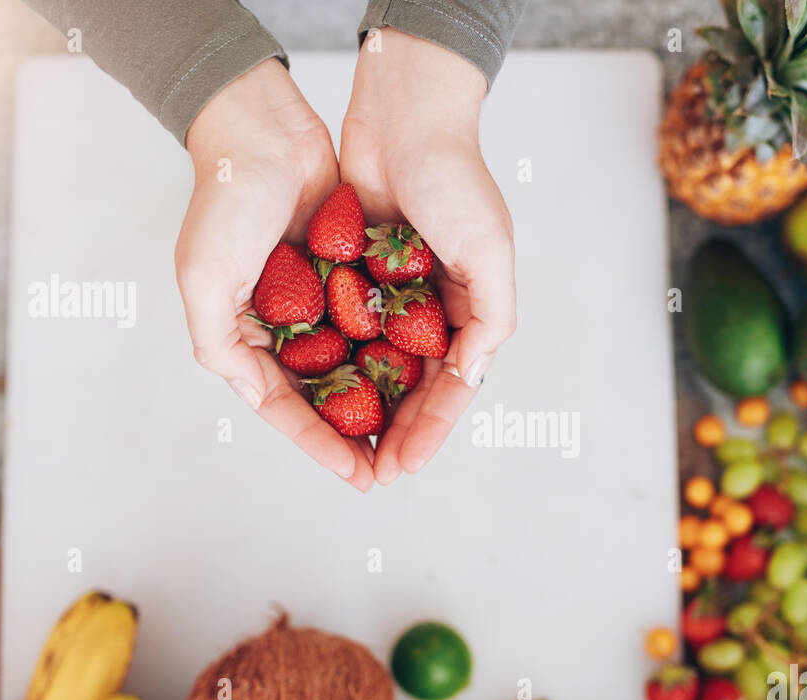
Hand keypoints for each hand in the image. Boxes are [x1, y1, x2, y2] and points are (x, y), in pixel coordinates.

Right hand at [176, 59, 374, 490]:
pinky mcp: (352, 273)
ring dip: (386, 403)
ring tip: (416, 437)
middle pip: (329, 398)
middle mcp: (285, 326)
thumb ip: (219, 344)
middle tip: (393, 471)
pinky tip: (429, 378)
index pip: (288, 408)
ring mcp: (321, 301)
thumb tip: (249, 395)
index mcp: (246, 336)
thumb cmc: (227, 201)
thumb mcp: (204, 278)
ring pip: (360, 366)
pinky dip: (400, 351)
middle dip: (360, 437)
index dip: (322, 446)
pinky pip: (382, 324)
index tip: (359, 476)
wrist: (266, 129)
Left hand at [341, 29, 516, 483]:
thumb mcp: (489, 250)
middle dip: (394, 434)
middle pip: (412, 390)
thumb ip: (489, 318)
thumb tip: (472, 377)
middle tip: (371, 476)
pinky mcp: (355, 276)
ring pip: (376, 370)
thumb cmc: (455, 179)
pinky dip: (336, 364)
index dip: (429, 433)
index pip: (450, 390)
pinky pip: (344, 332)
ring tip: (344, 450)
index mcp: (470, 312)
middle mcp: (433, 311)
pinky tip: (317, 396)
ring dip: (364, 411)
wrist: (404, 117)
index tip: (403, 468)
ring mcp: (393, 296)